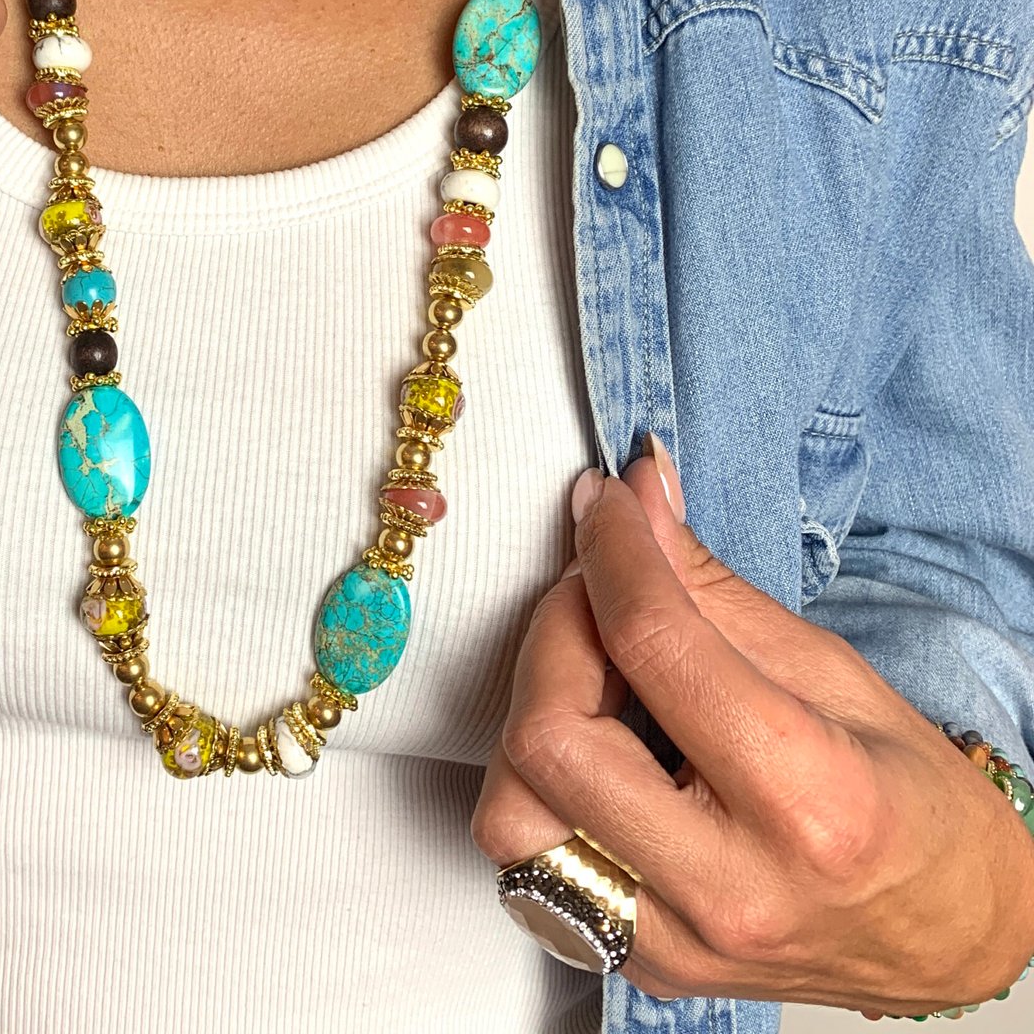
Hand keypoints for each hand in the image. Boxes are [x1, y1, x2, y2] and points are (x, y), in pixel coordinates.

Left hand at [472, 438, 1033, 1014]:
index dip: (613, 552)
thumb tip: (636, 499)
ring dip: (529, 716)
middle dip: (553, 633)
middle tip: (595, 594)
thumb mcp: (831, 671)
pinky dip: (540, 782)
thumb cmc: (911, 802)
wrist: (953, 936)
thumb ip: (710, 587)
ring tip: (591, 676)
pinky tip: (596, 742)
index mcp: (807, 803)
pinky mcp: (641, 967)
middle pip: (552, 738)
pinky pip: (533, 862)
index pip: (654, 646)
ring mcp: (678, 943)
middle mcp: (733, 888)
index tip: (606, 505)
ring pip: (513, 816)